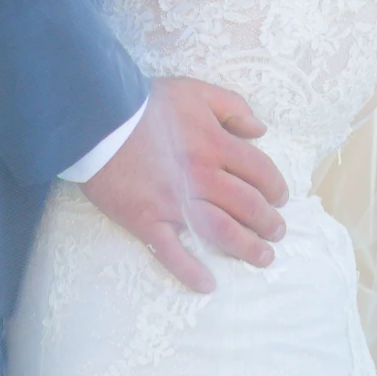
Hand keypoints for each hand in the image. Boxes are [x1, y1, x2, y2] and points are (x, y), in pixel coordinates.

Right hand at [81, 75, 286, 293]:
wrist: (96, 119)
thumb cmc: (146, 104)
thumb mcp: (196, 91)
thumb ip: (233, 107)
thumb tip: (260, 131)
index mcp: (216, 145)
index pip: (260, 172)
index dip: (276, 187)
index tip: (280, 198)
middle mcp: (202, 177)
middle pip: (247, 206)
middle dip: (268, 222)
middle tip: (277, 233)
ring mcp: (174, 202)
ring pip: (221, 232)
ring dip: (247, 248)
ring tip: (263, 258)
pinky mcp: (146, 220)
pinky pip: (172, 252)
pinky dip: (191, 272)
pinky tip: (208, 285)